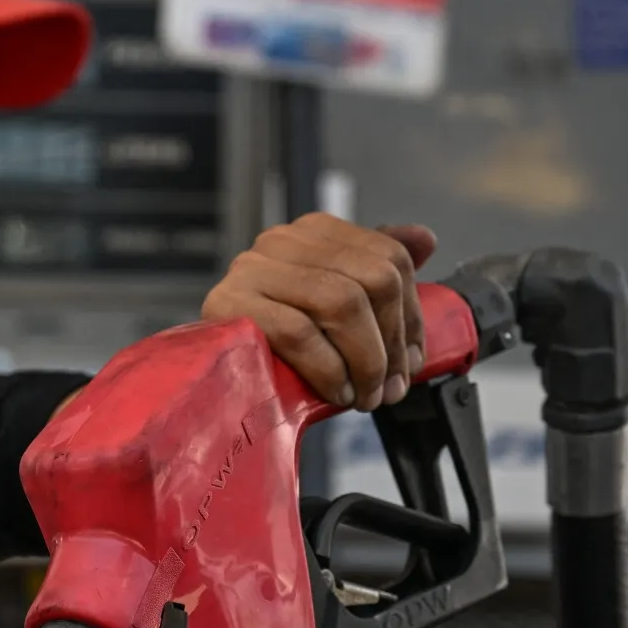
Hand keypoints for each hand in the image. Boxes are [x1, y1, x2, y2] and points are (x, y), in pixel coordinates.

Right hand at [202, 214, 437, 411]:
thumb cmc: (271, 340)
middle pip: (372, 279)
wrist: (202, 369)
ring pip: (342, 302)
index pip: (389, 259)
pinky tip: (335, 391)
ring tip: (363, 396)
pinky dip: (327, 368)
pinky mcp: (228, 303)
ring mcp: (252, 267)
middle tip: (388, 389)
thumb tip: (425, 239)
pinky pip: (299, 332)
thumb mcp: (330, 303)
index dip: (410, 317)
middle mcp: (283, 240)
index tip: (412, 362)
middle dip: (391, 345)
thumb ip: (375, 269)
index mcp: (314, 232)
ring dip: (365, 361)